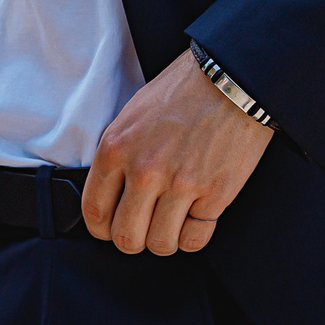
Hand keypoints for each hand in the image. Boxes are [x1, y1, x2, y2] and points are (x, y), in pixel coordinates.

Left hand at [83, 53, 273, 255]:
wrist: (229, 81)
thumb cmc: (179, 95)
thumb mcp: (130, 117)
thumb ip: (116, 157)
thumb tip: (108, 197)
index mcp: (116, 149)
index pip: (95, 212)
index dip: (101, 231)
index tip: (111, 230)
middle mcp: (144, 170)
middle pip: (126, 237)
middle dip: (132, 241)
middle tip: (142, 232)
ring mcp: (181, 185)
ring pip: (160, 244)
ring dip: (164, 242)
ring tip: (170, 226)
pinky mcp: (215, 194)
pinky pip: (194, 240)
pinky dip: (191, 238)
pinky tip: (192, 222)